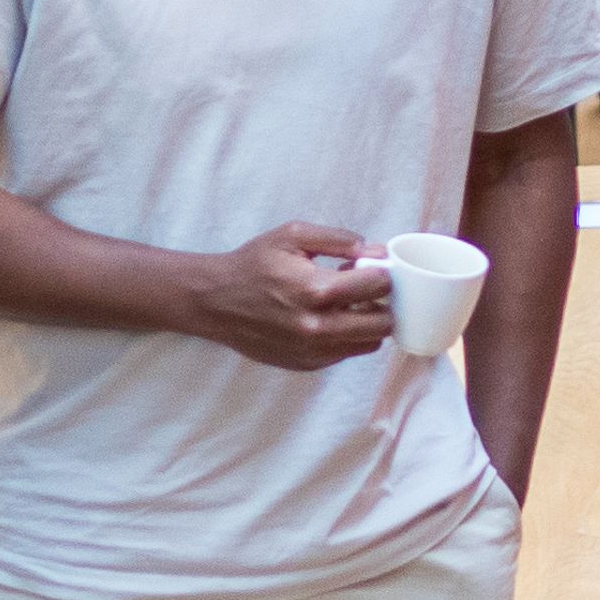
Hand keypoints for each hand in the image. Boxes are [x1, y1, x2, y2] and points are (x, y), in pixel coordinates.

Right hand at [178, 227, 394, 370]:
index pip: (378, 285)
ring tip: (352, 306)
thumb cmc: (253, 265)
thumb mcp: (292, 236)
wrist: (216, 302)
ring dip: (369, 323)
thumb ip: (337, 239)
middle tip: (370, 290)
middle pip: (383, 323)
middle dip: (384, 302)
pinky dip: (348, 337)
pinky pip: (346, 353)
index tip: (374, 268)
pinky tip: (332, 319)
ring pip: (370, 343)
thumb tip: (373, 249)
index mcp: (316, 289)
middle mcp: (318, 326)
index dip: (382, 272)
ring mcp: (313, 350)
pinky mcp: (307, 363)